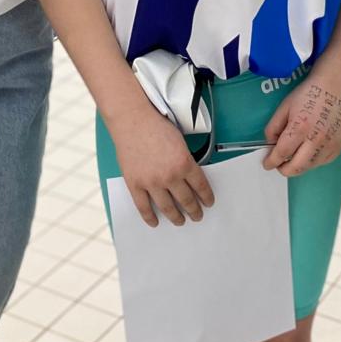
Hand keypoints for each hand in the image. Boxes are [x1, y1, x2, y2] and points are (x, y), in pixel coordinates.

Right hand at [110, 105, 214, 227]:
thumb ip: (185, 160)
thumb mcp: (180, 140)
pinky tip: (155, 222)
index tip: (208, 203)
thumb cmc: (155, 125)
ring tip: (180, 221)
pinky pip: (143, 206)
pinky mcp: (135, 184)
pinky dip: (150, 217)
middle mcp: (170, 176)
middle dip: (194, 210)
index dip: (206, 197)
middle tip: (197, 216)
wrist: (132, 120)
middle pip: (186, 200)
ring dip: (176, 217)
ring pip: (167, 207)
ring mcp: (151, 182)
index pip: (200, 187)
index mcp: (184, 163)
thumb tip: (188, 176)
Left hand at [263, 71, 340, 176]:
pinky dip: (313, 160)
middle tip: (278, 164)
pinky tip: (309, 148)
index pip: (282, 154)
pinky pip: (322, 161)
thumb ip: (273, 128)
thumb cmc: (308, 94)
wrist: (333, 86)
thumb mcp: (284, 107)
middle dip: (283, 169)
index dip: (271, 161)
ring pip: (309, 167)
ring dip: (298, 164)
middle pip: (296, 167)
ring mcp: (330, 145)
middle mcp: (317, 140)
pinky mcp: (339, 147)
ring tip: (294, 154)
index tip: (267, 164)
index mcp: (300, 128)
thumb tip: (271, 145)